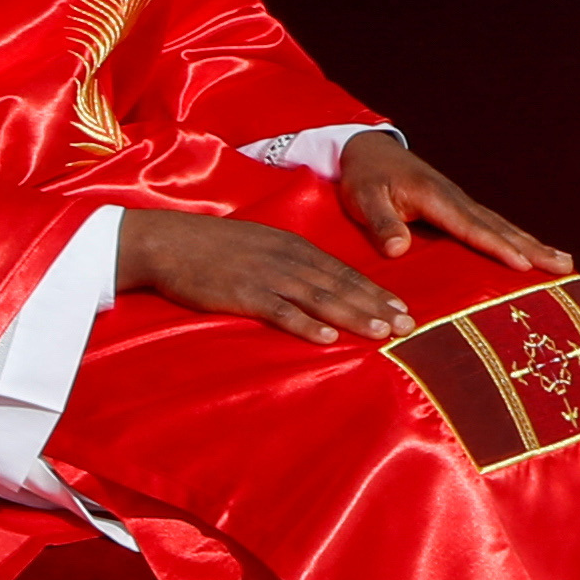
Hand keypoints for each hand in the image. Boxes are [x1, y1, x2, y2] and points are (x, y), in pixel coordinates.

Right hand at [116, 209, 406, 344]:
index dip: (375, 292)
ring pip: (321, 298)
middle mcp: (290, 260)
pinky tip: (327, 338)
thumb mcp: (263, 245)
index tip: (402, 308)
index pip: (345, 272)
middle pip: (342, 285)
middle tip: (408, 325)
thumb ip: (291, 262)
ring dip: (354, 316)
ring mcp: (268, 276)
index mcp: (297, 248)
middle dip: (377, 306)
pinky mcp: (243, 294)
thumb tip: (318, 283)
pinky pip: (281, 312)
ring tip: (382, 332)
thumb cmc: (215, 246)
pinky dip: (306, 326)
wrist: (170, 241)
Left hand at [327, 130, 571, 275]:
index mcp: (435, 198)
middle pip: (500, 227)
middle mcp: (456, 199)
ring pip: (503, 226)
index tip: (524, 265)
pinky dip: (517, 239)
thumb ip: (381, 223)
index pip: (472, 227)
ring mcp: (460, 202)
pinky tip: (531, 250)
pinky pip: (493, 225)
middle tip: (564, 266)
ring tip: (562, 262)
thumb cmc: (364, 176)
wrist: (368, 150)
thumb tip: (398, 250)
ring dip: (533, 244)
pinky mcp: (458, 208)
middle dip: (533, 248)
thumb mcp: (363, 198)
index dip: (498, 247)